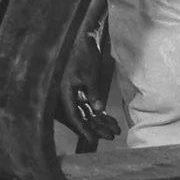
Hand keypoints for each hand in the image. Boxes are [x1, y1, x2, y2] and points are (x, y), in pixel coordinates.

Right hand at [59, 8, 119, 143]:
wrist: (82, 38)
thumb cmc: (84, 53)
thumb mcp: (90, 73)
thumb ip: (93, 92)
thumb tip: (97, 110)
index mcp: (64, 91)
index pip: (74, 115)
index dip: (84, 129)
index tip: (94, 141)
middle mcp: (67, 94)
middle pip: (81, 116)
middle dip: (97, 127)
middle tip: (111, 137)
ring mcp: (74, 92)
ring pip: (86, 112)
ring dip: (100, 121)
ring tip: (115, 130)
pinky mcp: (81, 89)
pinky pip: (89, 105)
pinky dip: (100, 112)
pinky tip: (110, 119)